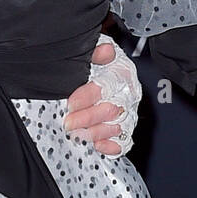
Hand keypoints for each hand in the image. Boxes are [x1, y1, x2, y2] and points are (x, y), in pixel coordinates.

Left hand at [64, 36, 140, 156]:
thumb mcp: (92, 52)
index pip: (107, 86)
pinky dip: (110, 146)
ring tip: (77, 135)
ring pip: (116, 127)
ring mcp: (127, 113)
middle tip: (68, 123)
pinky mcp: (124, 130)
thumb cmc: (95, 63)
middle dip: (87, 118)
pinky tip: (97, 146)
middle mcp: (128, 94)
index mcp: (122, 72)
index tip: (71, 103)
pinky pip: (123, 142)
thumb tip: (106, 51)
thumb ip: (96, 51)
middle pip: (112, 110)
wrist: (100, 74)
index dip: (88, 96)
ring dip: (95, 133)